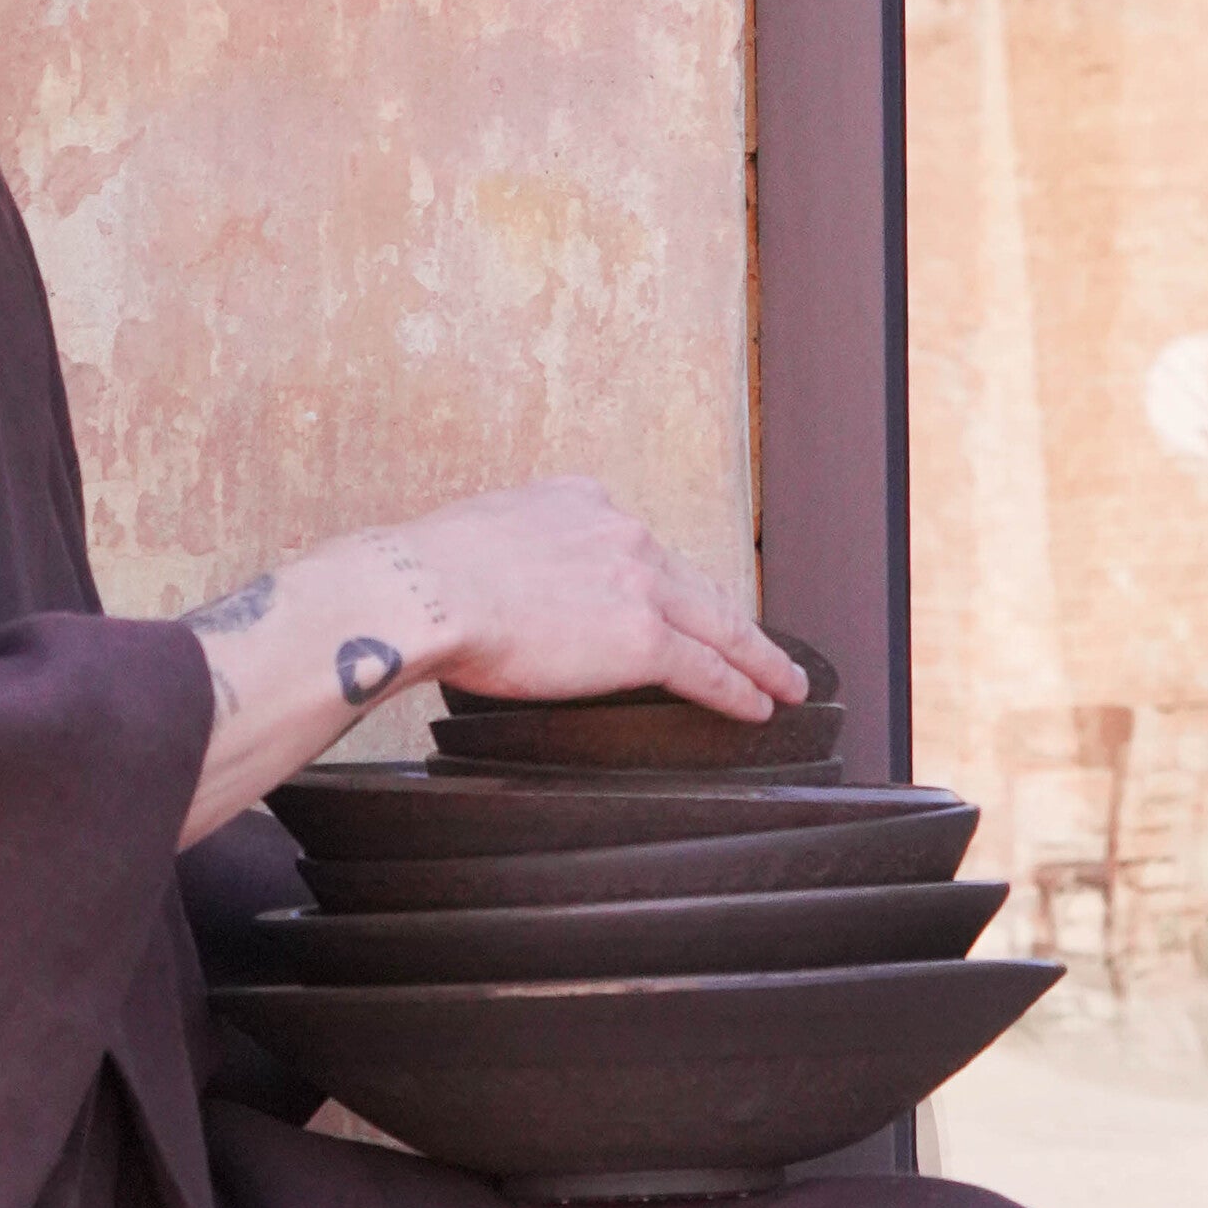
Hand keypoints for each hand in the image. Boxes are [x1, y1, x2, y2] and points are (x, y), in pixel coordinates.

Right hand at [368, 478, 808, 723]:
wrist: (424, 593)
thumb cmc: (424, 577)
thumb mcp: (481, 532)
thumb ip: (517, 547)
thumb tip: (508, 582)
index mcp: (581, 503)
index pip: (644, 548)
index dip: (674, 582)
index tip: (687, 600)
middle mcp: (621, 534)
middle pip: (697, 583)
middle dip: (735, 618)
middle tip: (764, 647)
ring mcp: (638, 585)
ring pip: (720, 625)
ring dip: (758, 657)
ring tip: (782, 682)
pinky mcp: (643, 639)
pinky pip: (708, 669)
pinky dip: (741, 689)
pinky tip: (759, 705)